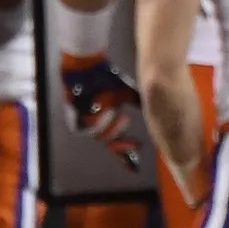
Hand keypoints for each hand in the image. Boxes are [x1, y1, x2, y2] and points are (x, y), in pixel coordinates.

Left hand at [60, 51, 143, 168]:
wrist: (89, 65)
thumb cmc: (105, 77)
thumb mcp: (126, 92)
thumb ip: (138, 103)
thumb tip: (155, 109)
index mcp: (107, 122)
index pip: (116, 145)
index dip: (126, 156)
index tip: (137, 162)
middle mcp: (95, 125)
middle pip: (109, 144)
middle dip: (122, 142)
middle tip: (134, 138)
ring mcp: (84, 122)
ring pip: (100, 137)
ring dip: (113, 129)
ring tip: (121, 116)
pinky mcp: (73, 117)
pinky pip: (86, 130)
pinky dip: (99, 124)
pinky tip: (108, 113)